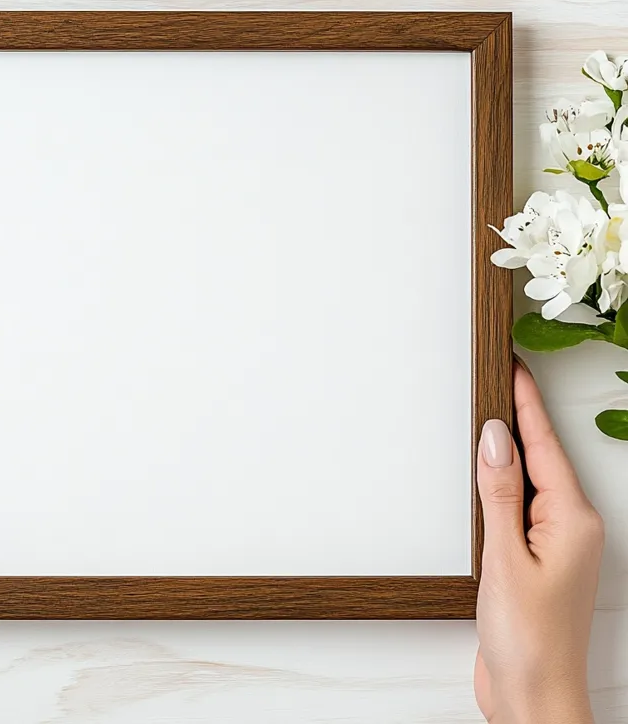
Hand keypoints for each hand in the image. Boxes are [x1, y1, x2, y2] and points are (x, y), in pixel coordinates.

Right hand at [475, 363, 602, 723]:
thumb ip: (499, 492)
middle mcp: (569, 527)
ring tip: (490, 414)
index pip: (543, 446)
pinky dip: (500, 486)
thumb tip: (494, 437)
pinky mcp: (536, 561)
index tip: (512, 365)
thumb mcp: (506, 557)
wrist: (531, 695)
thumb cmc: (527, 639)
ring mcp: (554, 545)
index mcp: (570, 520)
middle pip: (542, 457)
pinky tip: (486, 477)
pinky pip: (518, 507)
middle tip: (499, 377)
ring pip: (529, 481)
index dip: (525, 402)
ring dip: (508, 450)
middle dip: (519, 417)